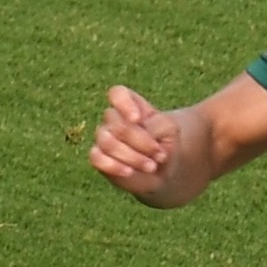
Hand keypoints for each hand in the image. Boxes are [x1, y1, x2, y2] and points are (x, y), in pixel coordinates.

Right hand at [89, 85, 182, 200]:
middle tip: (160, 156)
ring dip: (132, 157)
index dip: (124, 105)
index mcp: (130, 104)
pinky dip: (113, 166)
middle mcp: (113, 118)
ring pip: (108, 143)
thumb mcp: (170, 130)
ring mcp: (103, 137)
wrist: (162, 169)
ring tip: (152, 167)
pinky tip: (129, 172)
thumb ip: (156, 125)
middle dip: (142, 143)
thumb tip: (141, 131)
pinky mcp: (99, 157)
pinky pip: (96, 158)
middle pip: (119, 126)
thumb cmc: (165, 143)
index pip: (117, 94)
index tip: (137, 119)